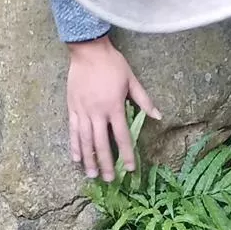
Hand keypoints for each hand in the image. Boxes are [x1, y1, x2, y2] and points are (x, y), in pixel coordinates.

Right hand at [67, 36, 160, 181]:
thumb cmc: (112, 64)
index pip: (121, 136)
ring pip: (85, 140)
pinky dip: (74, 145)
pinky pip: (72, 130)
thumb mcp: (132, 80)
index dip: (126, 154)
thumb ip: (144, 100)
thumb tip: (158, 116)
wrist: (88, 49)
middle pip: (101, 143)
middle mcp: (97, 112)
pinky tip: (76, 159)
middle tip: (109, 179)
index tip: (130, 169)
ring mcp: (82, 111)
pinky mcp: (72, 108)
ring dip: (89, 159)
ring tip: (92, 174)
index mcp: (114, 107)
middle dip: (106, 163)